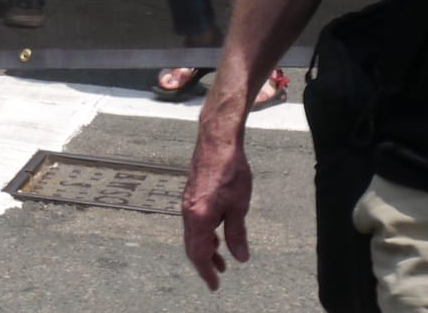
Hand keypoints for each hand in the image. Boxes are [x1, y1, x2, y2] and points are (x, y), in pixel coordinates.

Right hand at [181, 126, 253, 288]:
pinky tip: (216, 236)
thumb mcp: (239, 206)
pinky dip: (203, 235)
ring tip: (221, 260)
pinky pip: (193, 222)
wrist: (217, 142)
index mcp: (199, 217)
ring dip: (205, 249)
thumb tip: (239, 256)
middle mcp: (188, 211)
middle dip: (204, 263)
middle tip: (216, 277)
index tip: (214, 285)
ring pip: (192, 234)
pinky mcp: (191, 195)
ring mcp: (187, 203)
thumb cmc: (230, 170)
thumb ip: (236, 233)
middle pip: (191, 246)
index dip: (206, 271)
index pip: (198, 253)